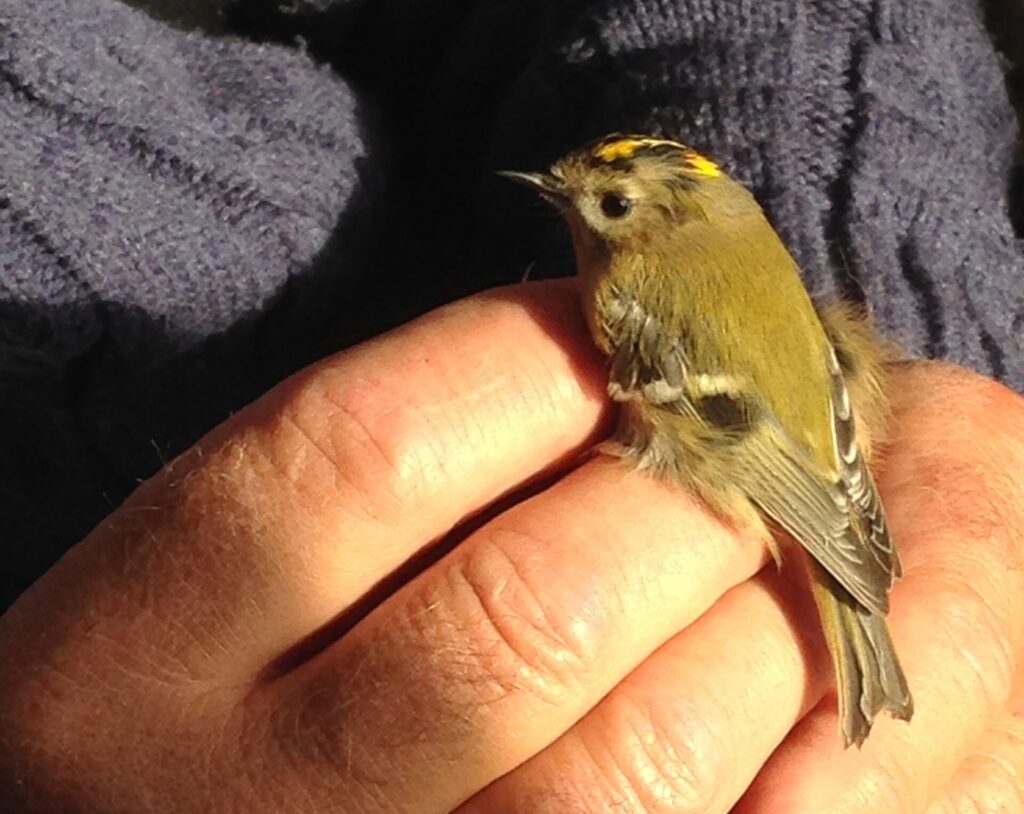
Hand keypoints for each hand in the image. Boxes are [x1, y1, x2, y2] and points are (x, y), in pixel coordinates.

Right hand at [0, 281, 1020, 812]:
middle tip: (734, 445)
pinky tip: (746, 668)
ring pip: (633, 767)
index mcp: (141, 641)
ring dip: (750, 630)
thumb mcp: (225, 557)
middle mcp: (246, 797)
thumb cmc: (195, 672)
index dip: (542, 359)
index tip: (630, 328)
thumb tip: (617, 355)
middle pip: (528, 616)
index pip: (371, 451)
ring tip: (756, 561)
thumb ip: (387, 462)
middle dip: (681, 497)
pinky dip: (762, 744)